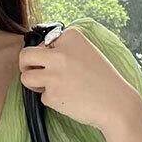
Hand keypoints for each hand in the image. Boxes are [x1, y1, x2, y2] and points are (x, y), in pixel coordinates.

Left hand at [18, 24, 140, 133]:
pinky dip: (52, 100)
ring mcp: (54, 74)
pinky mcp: (51, 95)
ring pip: (26, 78)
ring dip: (33, 84)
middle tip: (31, 72)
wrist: (116, 103)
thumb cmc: (104, 81)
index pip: (44, 43)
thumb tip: (41, 58)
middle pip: (26, 56)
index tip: (54, 63)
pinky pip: (42, 98)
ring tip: (48, 88)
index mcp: (70, 37)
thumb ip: (65, 51)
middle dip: (25, 65)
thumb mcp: (87, 53)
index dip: (46, 55)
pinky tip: (68, 100)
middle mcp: (59, 53)